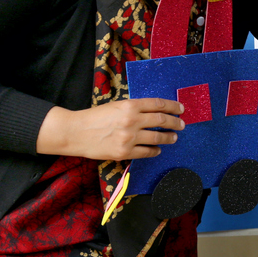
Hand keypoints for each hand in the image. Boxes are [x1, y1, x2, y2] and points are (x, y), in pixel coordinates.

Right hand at [36, 98, 184, 159]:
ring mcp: (129, 137)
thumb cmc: (95, 117)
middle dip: (176, 123)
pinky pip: (147, 152)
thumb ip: (135, 108)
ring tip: (173, 138)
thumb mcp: (116, 106)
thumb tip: (156, 111)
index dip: (173, 106)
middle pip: (163, 121)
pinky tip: (158, 149)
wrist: (76, 132)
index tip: (181, 109)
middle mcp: (132, 120)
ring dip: (169, 138)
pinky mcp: (125, 152)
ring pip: (158, 138)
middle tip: (182, 125)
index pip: (159, 104)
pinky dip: (155, 151)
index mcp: (130, 105)